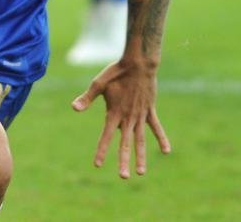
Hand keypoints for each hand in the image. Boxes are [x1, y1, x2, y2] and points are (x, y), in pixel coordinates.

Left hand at [71, 60, 169, 178]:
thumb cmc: (116, 72)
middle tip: (123, 177)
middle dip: (124, 160)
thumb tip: (73, 108)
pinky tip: (166, 151)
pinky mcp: (149, 110)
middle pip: (125, 143)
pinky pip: (156, 127)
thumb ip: (87, 98)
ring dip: (141, 156)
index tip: (97, 165)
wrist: (139, 63)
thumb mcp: (99, 84)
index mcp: (114, 112)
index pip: (106, 136)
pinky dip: (161, 138)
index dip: (102, 150)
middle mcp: (128, 117)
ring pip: (141, 140)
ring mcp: (140, 115)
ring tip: (141, 172)